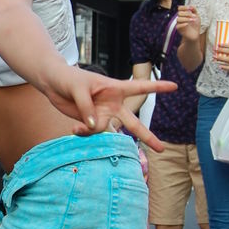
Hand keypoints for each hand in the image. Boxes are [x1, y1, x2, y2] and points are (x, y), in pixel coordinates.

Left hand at [42, 67, 176, 151]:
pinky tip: (74, 130)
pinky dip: (84, 134)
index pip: (140, 87)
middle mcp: (113, 104)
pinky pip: (93, 134)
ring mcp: (103, 114)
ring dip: (95, 133)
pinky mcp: (91, 122)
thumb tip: (95, 127)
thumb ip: (87, 108)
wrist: (53, 84)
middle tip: (161, 150)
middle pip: (134, 122)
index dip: (158, 87)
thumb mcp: (79, 89)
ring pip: (110, 131)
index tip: (175, 86)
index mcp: (115, 88)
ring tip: (78, 128)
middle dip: (147, 136)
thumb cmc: (69, 79)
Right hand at [175, 5, 200, 43]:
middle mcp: (180, 18)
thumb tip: (191, 5)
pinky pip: (178, 26)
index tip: (190, 8)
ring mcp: (179, 23)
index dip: (184, 7)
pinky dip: (183, 24)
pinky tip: (188, 24)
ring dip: (186, 19)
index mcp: (183, 14)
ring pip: (178, 19)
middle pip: (179, 13)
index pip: (180, 8)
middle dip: (187, 14)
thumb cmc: (195, 25)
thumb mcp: (197, 16)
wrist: (196, 34)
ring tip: (193, 20)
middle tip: (194, 16)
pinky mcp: (179, 29)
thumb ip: (194, 10)